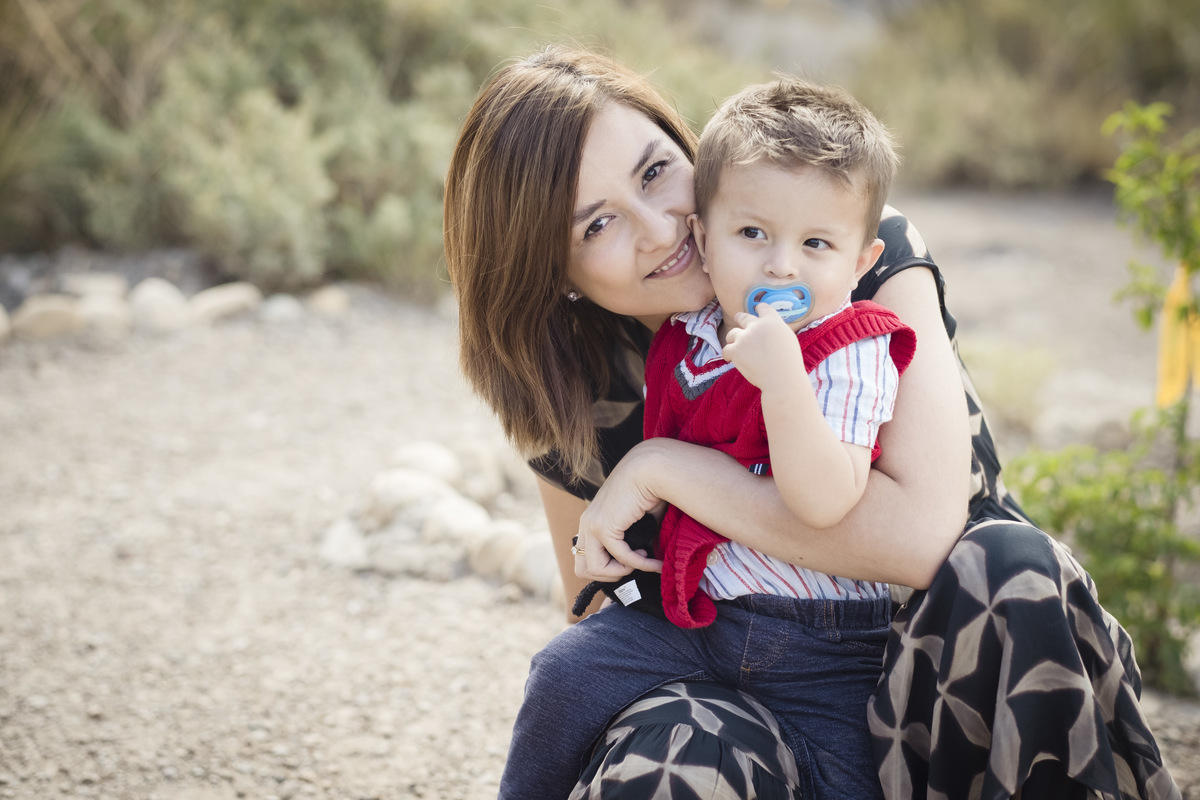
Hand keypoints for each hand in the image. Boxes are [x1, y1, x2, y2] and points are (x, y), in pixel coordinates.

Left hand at [574, 440, 666, 580]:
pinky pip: (620, 558)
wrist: (650, 469)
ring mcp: (592, 525)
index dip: (607, 567)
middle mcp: (586, 524)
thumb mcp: (635, 521)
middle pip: (582, 569)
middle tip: (630, 567)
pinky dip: (639, 565)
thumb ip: (633, 541)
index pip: (585, 558)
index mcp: (590, 521)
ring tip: (641, 561)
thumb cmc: (648, 490)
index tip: (630, 560)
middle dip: (608, 576)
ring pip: (593, 570)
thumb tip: (644, 561)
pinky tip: (652, 560)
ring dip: (620, 573)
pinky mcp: (604, 526)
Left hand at [722, 303, 806, 393]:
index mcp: (772, 321)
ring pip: (731, 334)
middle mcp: (756, 326)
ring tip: (737, 348)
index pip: (762, 307)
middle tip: (737, 318)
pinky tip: (730, 358)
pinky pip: (726, 350)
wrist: (782, 378)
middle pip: (742, 317)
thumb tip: (768, 330)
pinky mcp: (735, 351)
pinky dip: (728, 354)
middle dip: (740, 318)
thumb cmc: (789, 363)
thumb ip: (776, 330)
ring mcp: (744, 338)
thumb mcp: (788, 339)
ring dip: (734, 340)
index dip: (759, 308)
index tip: (757, 309)